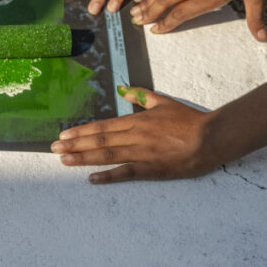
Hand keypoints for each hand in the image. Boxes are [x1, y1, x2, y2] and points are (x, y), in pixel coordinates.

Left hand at [52, 86, 218, 182]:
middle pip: (99, 141)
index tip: (64, 135)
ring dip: (83, 158)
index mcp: (137, 121)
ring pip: (108, 155)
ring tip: (64, 160)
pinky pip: (127, 173)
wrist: (213, 136)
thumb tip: (124, 89)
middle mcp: (135, 136)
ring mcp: (143, 153)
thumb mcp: (164, 102)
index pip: (102, 127)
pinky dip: (108, 175)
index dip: (81, 131)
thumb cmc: (190, 120)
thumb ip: (142, 96)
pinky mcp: (153, 169)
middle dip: (74, 144)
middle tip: (53, 149)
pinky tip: (92, 178)